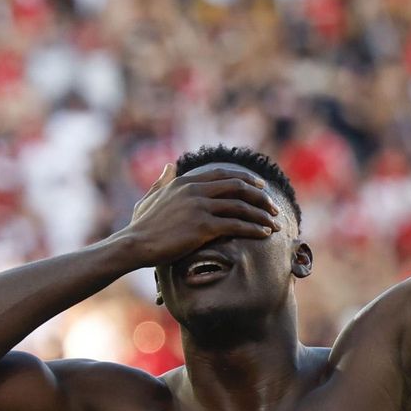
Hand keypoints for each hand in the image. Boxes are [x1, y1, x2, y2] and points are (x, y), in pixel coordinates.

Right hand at [121, 164, 280, 265]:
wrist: (135, 244)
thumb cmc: (141, 226)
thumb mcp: (151, 197)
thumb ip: (163, 181)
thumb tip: (169, 166)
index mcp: (185, 181)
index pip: (224, 175)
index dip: (247, 180)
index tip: (262, 188)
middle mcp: (195, 189)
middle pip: (238, 187)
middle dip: (261, 197)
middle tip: (274, 207)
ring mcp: (199, 207)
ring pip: (241, 206)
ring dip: (262, 214)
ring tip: (275, 223)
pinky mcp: (202, 226)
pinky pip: (236, 225)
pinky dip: (254, 228)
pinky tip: (264, 234)